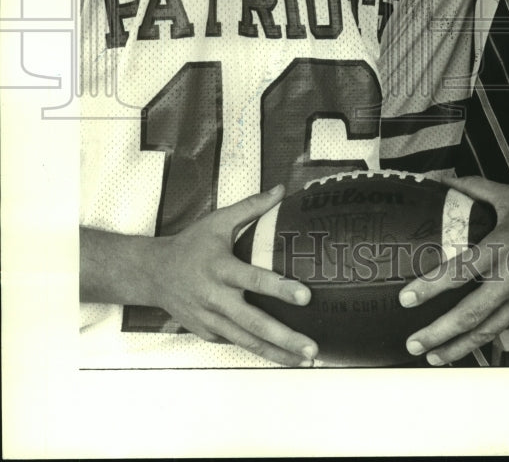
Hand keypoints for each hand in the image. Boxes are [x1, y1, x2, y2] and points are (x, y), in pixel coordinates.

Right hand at [80, 186, 318, 365]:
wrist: (153, 274)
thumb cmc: (191, 244)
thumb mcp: (218, 221)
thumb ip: (252, 207)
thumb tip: (282, 189)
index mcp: (220, 268)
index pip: (254, 280)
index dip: (280, 289)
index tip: (306, 297)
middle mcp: (215, 298)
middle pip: (253, 323)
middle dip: (284, 338)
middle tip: (313, 348)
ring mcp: (210, 320)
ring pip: (247, 342)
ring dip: (277, 353)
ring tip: (306, 361)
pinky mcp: (208, 333)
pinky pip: (236, 343)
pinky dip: (259, 351)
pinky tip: (284, 356)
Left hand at [398, 177, 508, 364]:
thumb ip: (475, 188)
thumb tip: (442, 179)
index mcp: (502, 246)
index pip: (459, 270)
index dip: (430, 287)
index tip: (406, 299)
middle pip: (470, 313)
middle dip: (438, 332)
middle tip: (413, 344)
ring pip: (489, 331)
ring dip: (458, 347)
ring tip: (434, 357)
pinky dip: (487, 339)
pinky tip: (468, 345)